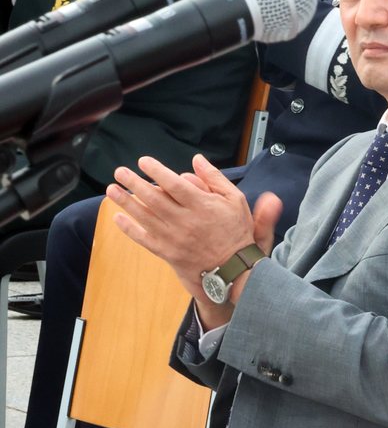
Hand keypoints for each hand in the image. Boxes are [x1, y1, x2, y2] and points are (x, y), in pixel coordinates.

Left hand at [108, 155, 279, 326]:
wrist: (233, 268)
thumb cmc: (236, 230)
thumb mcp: (235, 199)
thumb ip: (215, 178)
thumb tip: (197, 159)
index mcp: (203, 205)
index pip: (175, 184)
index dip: (157, 171)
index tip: (143, 161)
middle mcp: (185, 221)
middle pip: (155, 199)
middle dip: (135, 183)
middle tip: (120, 171)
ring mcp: (174, 238)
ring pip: (145, 217)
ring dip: (126, 202)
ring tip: (112, 189)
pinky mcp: (168, 252)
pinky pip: (144, 239)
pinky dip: (129, 229)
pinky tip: (118, 218)